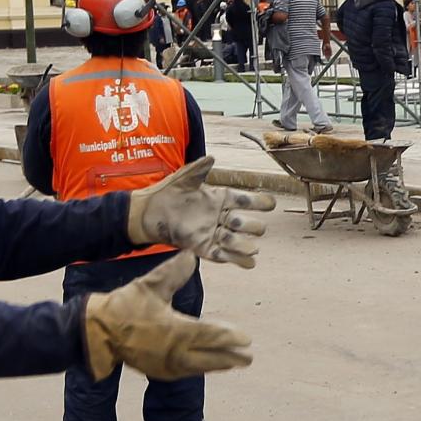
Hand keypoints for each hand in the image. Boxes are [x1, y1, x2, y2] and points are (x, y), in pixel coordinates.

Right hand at [82, 250, 254, 379]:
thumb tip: (192, 255)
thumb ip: (173, 272)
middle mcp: (175, 352)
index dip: (229, 337)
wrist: (98, 332)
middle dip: (231, 357)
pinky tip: (209, 366)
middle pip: (210, 357)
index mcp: (175, 330)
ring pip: (200, 367)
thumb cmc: (124, 306)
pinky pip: (187, 372)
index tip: (246, 339)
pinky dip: (201, 369)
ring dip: (219, 365)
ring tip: (235, 363)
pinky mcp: (160, 371)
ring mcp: (167, 365)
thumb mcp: (149, 285)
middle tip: (248, 358)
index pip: (210, 335)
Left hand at [123, 157, 277, 265]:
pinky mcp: (203, 247)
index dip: (259, 202)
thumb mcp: (184, 178)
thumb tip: (211, 158)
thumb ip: (199, 169)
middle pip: (245, 223)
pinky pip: (224, 255)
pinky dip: (237, 260)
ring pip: (237, 241)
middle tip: (254, 227)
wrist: (150, 213)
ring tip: (254, 248)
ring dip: (246, 245)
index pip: (245, 200)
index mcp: (220, 198)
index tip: (271, 203)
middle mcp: (220, 216)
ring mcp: (213, 233)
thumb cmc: (167, 192)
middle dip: (252, 226)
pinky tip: (250, 263)